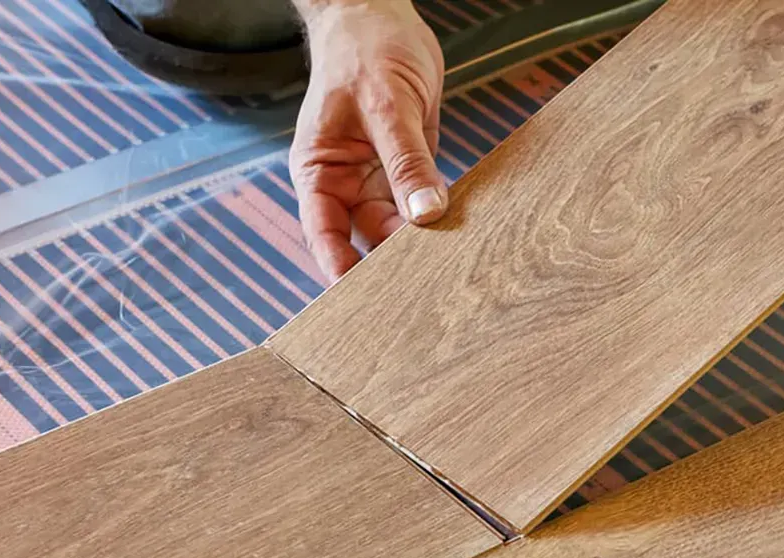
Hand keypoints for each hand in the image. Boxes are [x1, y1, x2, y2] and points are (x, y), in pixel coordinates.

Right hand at [290, 0, 445, 281]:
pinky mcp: (408, 171)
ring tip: (450, 272)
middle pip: (365, 239)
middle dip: (390, 264)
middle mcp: (346, 182)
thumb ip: (406, 162)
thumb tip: (425, 215)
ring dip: (422, 244)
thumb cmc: (365, 51)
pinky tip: (463, 238)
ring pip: (399, 227)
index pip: (323, 233)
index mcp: (319, 170)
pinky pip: (423, 204)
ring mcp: (378, 179)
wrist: (381, 17)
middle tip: (421, 297)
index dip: (340, 269)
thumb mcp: (386, 106)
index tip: (361, 302)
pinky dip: (440, 219)